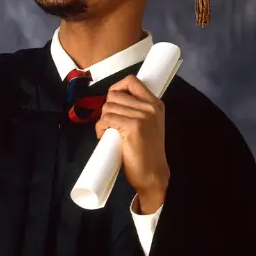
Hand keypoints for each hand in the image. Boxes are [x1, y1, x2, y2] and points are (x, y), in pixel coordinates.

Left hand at [95, 74, 169, 212]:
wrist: (152, 174)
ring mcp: (142, 116)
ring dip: (103, 120)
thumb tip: (114, 100)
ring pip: (108, 107)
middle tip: (110, 123)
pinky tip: (105, 137)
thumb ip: (137, 110)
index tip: (112, 102)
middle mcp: (150, 107)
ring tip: (108, 132)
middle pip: (114, 94)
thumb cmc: (147, 152)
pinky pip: (106, 119)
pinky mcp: (133, 127)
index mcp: (155, 104)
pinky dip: (100, 128)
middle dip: (107, 108)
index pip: (132, 80)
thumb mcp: (149, 124)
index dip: (116, 88)